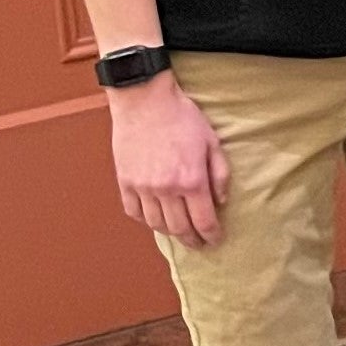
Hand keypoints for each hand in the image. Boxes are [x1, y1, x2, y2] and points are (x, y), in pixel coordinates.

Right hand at [109, 74, 227, 245]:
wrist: (145, 101)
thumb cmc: (183, 118)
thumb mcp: (213, 143)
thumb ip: (220, 175)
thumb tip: (221, 201)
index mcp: (191, 181)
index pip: (203, 220)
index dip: (211, 235)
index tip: (215, 240)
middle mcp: (166, 189)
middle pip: (179, 228)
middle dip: (191, 240)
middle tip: (199, 244)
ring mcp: (142, 187)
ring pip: (155, 224)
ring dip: (169, 233)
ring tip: (178, 233)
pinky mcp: (124, 181)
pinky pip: (133, 211)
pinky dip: (144, 219)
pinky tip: (153, 218)